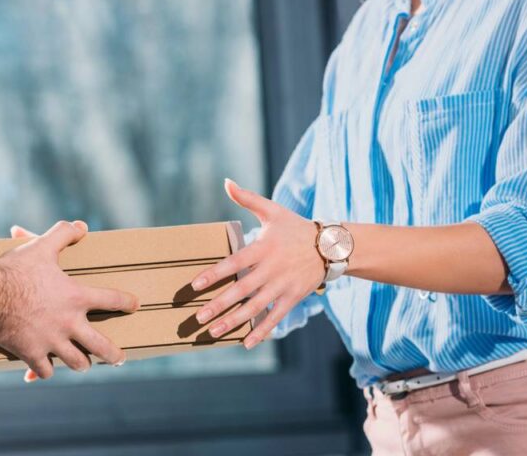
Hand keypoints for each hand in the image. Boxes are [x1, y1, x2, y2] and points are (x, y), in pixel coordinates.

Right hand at [0, 221, 139, 380]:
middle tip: (119, 358)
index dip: (125, 302)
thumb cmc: (15, 268)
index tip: (134, 305)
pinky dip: (45, 370)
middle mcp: (69, 323)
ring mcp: (51, 341)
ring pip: (77, 363)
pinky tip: (45, 369)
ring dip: (81, 364)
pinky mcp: (31, 353)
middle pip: (101, 346)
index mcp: (76, 297)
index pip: (111, 300)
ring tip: (84, 364)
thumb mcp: (42, 245)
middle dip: (113, 355)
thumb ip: (64, 234)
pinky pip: (45, 371)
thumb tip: (82, 226)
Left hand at [190, 179, 324, 349]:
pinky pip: (275, 317)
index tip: (195, 286)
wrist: (331, 246)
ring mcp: (283, 286)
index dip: (215, 275)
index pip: (234, 263)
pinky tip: (246, 344)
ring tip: (213, 332)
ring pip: (255, 308)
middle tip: (198, 318)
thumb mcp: (272, 210)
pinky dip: (262, 331)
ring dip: (233, 322)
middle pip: (241, 291)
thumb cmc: (295, 227)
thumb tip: (226, 182)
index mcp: (263, 248)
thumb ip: (247, 198)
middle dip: (219, 306)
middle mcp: (271, 270)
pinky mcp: (293, 298)